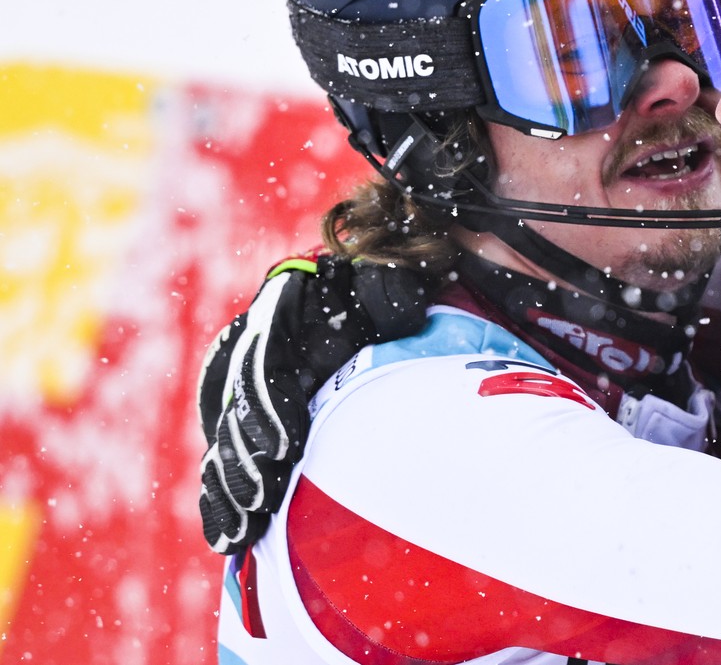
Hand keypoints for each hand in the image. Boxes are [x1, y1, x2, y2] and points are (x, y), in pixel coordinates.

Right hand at [197, 250, 429, 553]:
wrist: (350, 297)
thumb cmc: (373, 291)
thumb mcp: (387, 282)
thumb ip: (389, 292)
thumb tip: (402, 309)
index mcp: (276, 313)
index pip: (261, 362)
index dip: (268, 406)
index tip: (285, 446)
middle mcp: (246, 350)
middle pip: (234, 409)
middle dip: (244, 459)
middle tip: (260, 500)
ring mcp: (238, 387)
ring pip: (222, 439)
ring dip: (227, 487)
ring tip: (240, 532)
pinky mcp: (239, 420)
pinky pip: (222, 459)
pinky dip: (221, 499)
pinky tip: (227, 537)